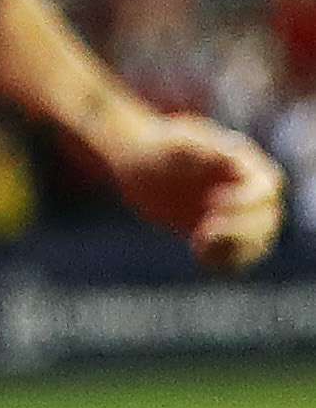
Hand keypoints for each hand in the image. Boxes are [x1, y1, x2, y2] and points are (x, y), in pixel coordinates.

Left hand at [101, 108, 284, 272]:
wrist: (141, 167)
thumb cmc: (159, 150)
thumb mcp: (173, 144)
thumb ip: (198, 149)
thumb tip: (224, 156)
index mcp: (246, 166)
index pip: (266, 187)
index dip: (247, 200)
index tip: (214, 203)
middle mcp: (251, 195)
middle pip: (267, 220)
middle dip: (240, 230)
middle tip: (204, 232)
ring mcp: (242, 218)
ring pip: (258, 244)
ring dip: (235, 251)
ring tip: (199, 246)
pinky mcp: (227, 238)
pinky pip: (239, 260)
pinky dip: (224, 263)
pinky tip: (200, 256)